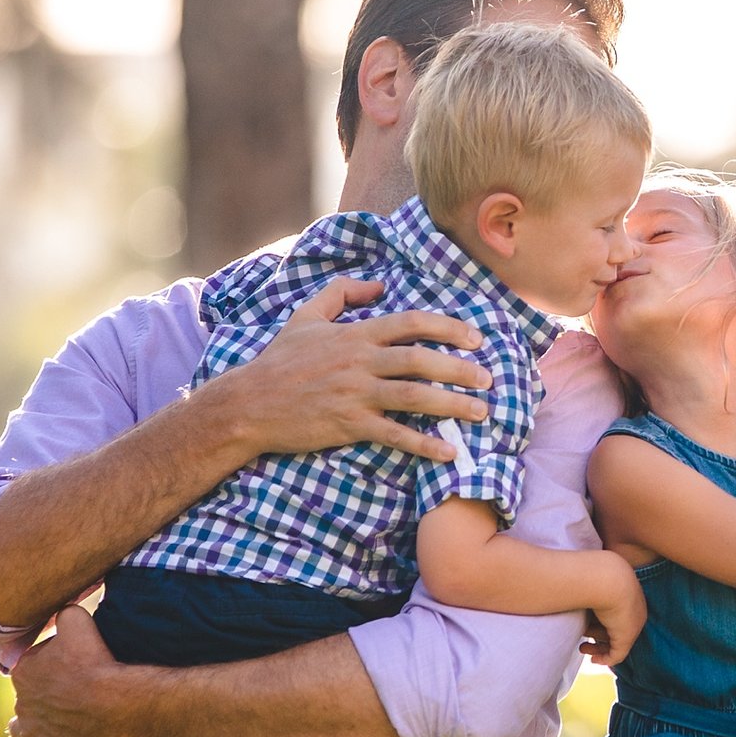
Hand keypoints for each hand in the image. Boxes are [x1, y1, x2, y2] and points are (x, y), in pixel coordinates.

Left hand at [4, 606, 135, 736]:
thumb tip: (61, 613)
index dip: (52, 671)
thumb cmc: (99, 663)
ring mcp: (30, 734)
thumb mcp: (79, 622)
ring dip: (32, 731)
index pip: (31, 669)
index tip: (74, 673)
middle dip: (44, 701)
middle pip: (28, 700)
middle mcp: (21, 702)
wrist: (116, 705)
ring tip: (56, 731)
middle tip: (73, 702)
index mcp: (25, 671)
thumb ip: (64, 615)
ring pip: (21, 731)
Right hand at [210, 277, 491, 461]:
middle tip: (488, 378)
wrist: (248, 404)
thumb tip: (379, 283)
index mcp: (354, 334)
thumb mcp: (305, 316)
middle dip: (460, 368)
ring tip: (481, 412)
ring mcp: (354, 394)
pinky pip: (394, 435)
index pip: (411, 323)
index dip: (448, 328)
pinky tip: (448, 453)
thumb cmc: (278, 361)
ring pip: (414, 397)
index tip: (475, 338)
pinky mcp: (347, 425)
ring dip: (453, 405)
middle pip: (420, 360)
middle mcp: (359, 361)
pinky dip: (424, 444)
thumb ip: (341, 292)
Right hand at [579, 555, 646, 667]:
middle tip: (582, 641)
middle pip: (617, 629)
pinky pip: (617, 654)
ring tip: (583, 648)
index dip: (600, 622)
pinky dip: (605, 659)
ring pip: (617, 642)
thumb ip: (585, 592)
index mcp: (628, 594)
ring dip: (599, 648)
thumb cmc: (593, 575)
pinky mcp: (627, 637)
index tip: (584, 625)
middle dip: (598, 637)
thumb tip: (572, 599)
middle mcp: (634, 610)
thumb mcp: (590, 583)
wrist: (607, 578)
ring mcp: (633, 625)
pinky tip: (593, 660)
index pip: (617, 614)